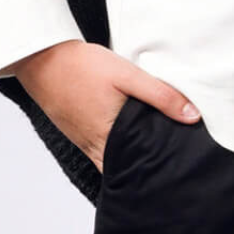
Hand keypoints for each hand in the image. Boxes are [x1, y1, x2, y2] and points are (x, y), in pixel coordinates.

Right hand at [8, 39, 200, 169]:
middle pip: (125, 170)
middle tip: (169, 169)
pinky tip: (128, 139)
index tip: (175, 175)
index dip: (155, 174)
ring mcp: (83, 142)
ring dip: (130, 160)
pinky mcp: (77, 133)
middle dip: (145, 171)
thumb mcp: (128, 75)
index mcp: (110, 138)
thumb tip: (193, 116)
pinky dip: (115, 149)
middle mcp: (94, 147)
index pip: (137, 170)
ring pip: (112, 161)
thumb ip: (161, 96)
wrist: (41, 58)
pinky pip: (99, 151)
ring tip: (153, 155)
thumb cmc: (82, 67)